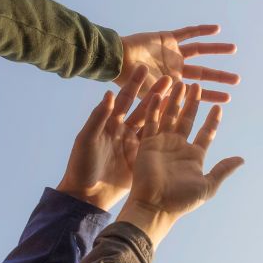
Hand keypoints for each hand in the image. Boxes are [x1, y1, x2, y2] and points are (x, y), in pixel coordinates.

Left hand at [57, 67, 170, 210]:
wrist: (87, 195)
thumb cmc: (82, 165)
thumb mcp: (87, 139)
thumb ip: (98, 117)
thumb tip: (109, 94)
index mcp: (109, 123)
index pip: (124, 98)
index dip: (134, 84)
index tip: (145, 67)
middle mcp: (123, 129)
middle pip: (142, 107)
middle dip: (156, 92)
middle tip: (171, 77)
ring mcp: (133, 143)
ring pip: (153, 122)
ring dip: (166, 109)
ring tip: (180, 96)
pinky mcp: (141, 157)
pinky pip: (156, 141)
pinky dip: (167, 131)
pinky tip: (180, 120)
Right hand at [118, 82, 243, 244]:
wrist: (155, 205)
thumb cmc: (182, 199)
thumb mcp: (208, 185)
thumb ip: (223, 170)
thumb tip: (242, 159)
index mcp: (194, 156)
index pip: (206, 133)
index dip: (212, 120)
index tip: (219, 106)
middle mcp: (179, 147)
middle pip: (187, 118)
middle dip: (193, 103)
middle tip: (197, 86)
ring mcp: (163, 143)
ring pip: (170, 116)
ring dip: (175, 100)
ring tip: (180, 83)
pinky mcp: (147, 143)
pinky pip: (151, 122)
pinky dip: (154, 108)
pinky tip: (158, 94)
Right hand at [120, 25, 239, 102]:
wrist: (116, 60)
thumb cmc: (128, 83)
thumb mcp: (150, 99)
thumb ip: (167, 103)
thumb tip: (184, 113)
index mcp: (172, 85)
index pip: (197, 92)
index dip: (212, 95)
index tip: (228, 99)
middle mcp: (175, 69)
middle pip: (203, 73)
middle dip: (219, 76)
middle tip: (237, 80)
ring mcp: (171, 53)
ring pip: (199, 51)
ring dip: (216, 50)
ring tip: (234, 49)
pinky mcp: (167, 39)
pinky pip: (188, 33)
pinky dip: (201, 30)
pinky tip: (217, 29)